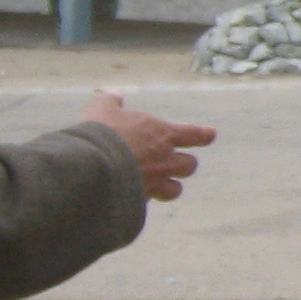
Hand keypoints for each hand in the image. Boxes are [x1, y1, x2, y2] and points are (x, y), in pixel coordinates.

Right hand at [81, 93, 216, 201]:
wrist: (90, 166)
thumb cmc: (100, 133)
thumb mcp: (102, 109)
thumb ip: (110, 101)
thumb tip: (114, 96)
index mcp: (162, 134)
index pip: (194, 134)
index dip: (203, 135)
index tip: (210, 135)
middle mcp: (165, 160)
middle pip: (189, 165)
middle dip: (184, 163)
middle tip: (177, 161)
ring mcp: (154, 183)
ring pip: (175, 189)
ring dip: (170, 186)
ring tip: (162, 185)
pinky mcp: (140, 201)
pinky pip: (149, 203)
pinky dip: (144, 199)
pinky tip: (132, 196)